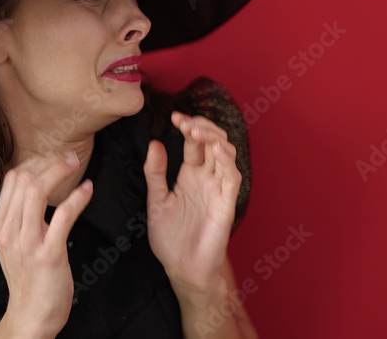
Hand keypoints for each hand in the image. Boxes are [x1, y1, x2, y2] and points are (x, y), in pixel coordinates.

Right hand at [0, 151, 92, 335]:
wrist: (31, 316)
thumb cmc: (29, 279)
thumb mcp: (14, 244)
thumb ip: (20, 217)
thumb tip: (34, 186)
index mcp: (0, 226)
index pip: (10, 179)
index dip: (34, 161)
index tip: (53, 157)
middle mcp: (9, 232)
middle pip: (23, 179)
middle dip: (49, 160)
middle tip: (69, 155)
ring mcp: (27, 243)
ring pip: (37, 191)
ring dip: (60, 170)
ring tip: (76, 164)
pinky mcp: (48, 255)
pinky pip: (64, 215)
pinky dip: (78, 197)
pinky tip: (87, 190)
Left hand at [143, 111, 240, 296]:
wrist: (182, 269)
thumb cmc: (171, 238)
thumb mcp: (156, 200)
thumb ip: (155, 172)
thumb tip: (155, 142)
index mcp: (190, 175)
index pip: (194, 142)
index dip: (187, 125)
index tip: (173, 117)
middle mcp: (207, 178)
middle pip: (212, 141)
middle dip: (200, 126)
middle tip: (184, 121)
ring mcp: (218, 188)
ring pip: (225, 153)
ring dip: (213, 137)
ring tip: (195, 129)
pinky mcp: (226, 203)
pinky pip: (232, 177)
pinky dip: (228, 160)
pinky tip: (217, 149)